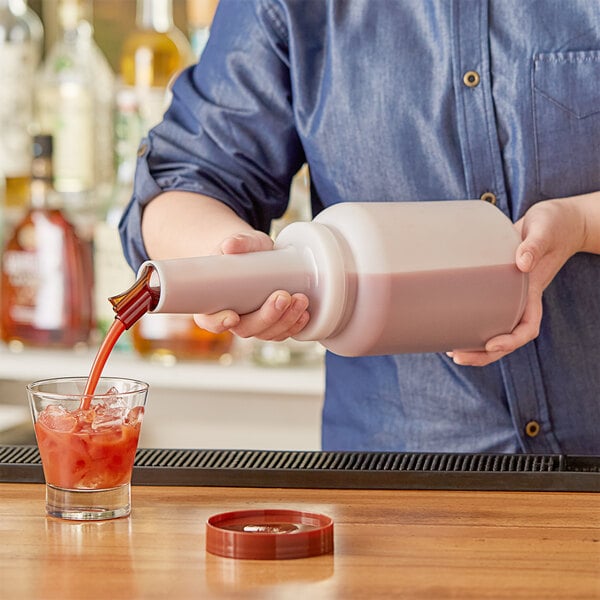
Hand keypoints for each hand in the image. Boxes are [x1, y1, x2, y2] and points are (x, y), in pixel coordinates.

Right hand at [192, 231, 310, 340]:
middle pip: (246, 329)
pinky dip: (295, 326)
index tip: (232, 316)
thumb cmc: (245, 251)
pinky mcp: (272, 324)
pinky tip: (304, 314)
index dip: (218, 322)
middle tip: (283, 297)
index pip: (209, 320)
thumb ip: (237, 242)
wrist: (260, 255)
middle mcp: (233, 319)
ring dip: (286, 320)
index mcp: (212, 303)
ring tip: (300, 299)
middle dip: (267, 317)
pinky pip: (282, 332)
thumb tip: (230, 245)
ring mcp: (254, 324)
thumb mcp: (242, 243)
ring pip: (267, 333)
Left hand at [448, 198, 585, 365]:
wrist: (555, 221)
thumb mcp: (545, 230)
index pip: (528, 328)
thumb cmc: (553, 224)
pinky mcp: (495, 285)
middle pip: (506, 338)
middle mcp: (521, 299)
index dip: (511, 341)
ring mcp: (508, 295)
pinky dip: (470, 324)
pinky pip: (485, 312)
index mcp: (534, 292)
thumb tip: (521, 263)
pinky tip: (451, 327)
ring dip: (475, 345)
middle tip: (457, 356)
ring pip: (494, 329)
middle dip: (484, 353)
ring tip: (450, 351)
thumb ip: (534, 245)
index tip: (492, 345)